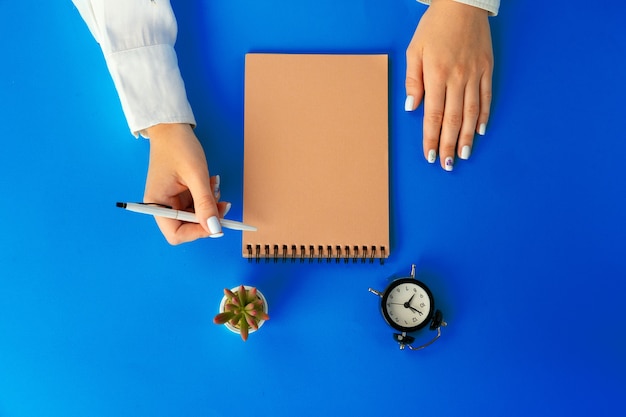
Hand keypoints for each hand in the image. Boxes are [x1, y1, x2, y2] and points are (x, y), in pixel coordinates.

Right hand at [143, 123, 229, 244]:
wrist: (172, 127)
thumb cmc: (178, 147)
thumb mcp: (196, 176)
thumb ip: (205, 204)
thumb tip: (215, 229)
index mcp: (157, 204)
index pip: (176, 234)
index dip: (198, 232)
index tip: (217, 223)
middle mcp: (162, 206)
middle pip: (188, 227)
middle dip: (207, 217)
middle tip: (222, 204)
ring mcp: (171, 200)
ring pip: (196, 216)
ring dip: (210, 205)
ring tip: (215, 186)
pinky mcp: (180, 194)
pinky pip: (197, 204)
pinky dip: (208, 197)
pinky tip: (211, 182)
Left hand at [405, 0, 492, 170]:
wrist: (462, 4)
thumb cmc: (434, 27)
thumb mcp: (415, 50)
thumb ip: (413, 81)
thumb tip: (413, 107)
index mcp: (436, 75)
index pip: (433, 115)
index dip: (431, 138)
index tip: (430, 156)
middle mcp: (457, 78)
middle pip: (453, 119)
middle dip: (449, 144)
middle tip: (448, 165)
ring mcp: (475, 74)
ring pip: (471, 112)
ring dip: (467, 137)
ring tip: (464, 155)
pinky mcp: (487, 69)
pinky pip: (486, 97)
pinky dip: (483, 116)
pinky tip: (480, 131)